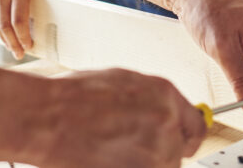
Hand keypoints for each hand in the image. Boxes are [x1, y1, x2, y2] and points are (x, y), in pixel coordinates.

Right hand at [0, 0, 54, 57]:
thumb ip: (51, 6)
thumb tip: (58, 32)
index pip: (18, 20)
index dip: (23, 38)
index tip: (29, 47)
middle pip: (4, 23)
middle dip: (12, 42)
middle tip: (19, 53)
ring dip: (1, 36)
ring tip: (11, 45)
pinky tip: (1, 32)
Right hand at [33, 68, 206, 167]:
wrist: (46, 117)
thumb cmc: (71, 97)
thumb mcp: (120, 83)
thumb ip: (149, 100)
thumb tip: (162, 113)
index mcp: (164, 95)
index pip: (196, 127)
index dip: (185, 139)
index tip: (179, 146)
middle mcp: (166, 122)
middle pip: (175, 153)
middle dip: (155, 155)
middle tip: (126, 150)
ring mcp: (155, 153)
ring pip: (159, 167)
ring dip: (139, 164)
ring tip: (108, 153)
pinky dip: (126, 167)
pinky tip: (105, 159)